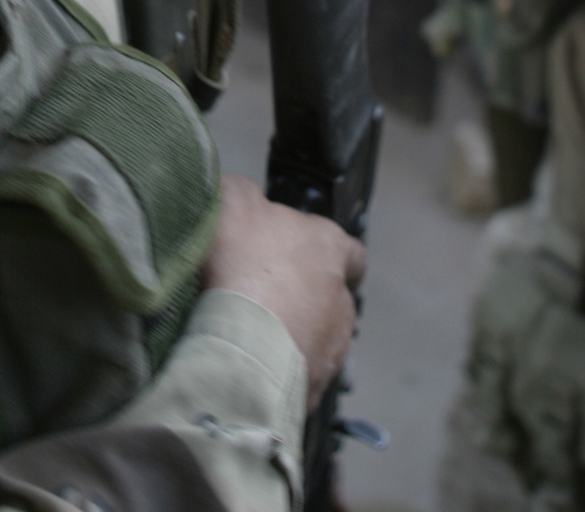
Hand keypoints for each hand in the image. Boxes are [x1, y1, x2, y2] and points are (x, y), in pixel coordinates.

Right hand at [201, 175, 366, 409]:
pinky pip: (297, 375)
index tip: (309, 257)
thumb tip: (245, 198)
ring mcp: (332, 350)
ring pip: (317, 339)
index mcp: (330, 249)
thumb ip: (245, 194)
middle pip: (330, 297)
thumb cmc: (241, 262)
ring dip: (292, 334)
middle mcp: (341, 301)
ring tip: (251, 332)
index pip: (351, 251)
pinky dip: (278, 369)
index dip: (331, 252)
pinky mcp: (314, 389)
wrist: (238, 342)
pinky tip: (248, 362)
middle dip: (303, 296)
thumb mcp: (233, 200)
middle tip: (262, 294)